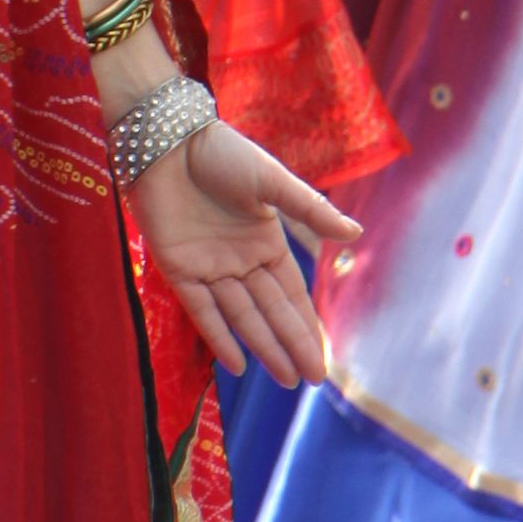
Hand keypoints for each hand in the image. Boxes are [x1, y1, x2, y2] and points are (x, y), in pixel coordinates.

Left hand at [131, 121, 358, 384]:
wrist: (168, 139)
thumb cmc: (221, 153)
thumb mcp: (272, 181)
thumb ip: (310, 210)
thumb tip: (354, 234)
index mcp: (265, 242)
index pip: (291, 294)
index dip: (307, 326)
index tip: (323, 359)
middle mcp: (239, 260)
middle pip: (269, 311)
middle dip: (290, 345)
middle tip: (310, 381)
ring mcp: (208, 266)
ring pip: (241, 316)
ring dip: (262, 346)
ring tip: (286, 379)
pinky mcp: (177, 267)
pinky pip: (200, 309)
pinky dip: (218, 335)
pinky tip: (237, 363)